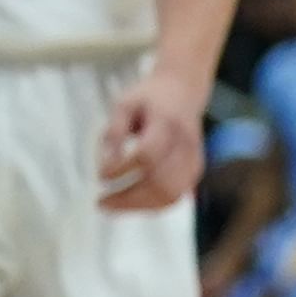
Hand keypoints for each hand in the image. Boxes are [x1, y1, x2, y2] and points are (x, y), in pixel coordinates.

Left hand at [98, 69, 206, 211]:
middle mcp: (185, 144)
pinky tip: (129, 202)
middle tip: (101, 202)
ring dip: (139, 207)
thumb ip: (114, 133)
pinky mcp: (195, 169)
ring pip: (171, 196)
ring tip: (112, 205)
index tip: (100, 176)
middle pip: (161, 184)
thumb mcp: (124, 104)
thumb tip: (105, 166)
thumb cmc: (149, 98)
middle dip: (129, 199)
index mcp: (167, 123)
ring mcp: (194, 159)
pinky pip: (175, 196)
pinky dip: (151, 205)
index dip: (122, 169)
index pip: (147, 155)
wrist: (183, 89)